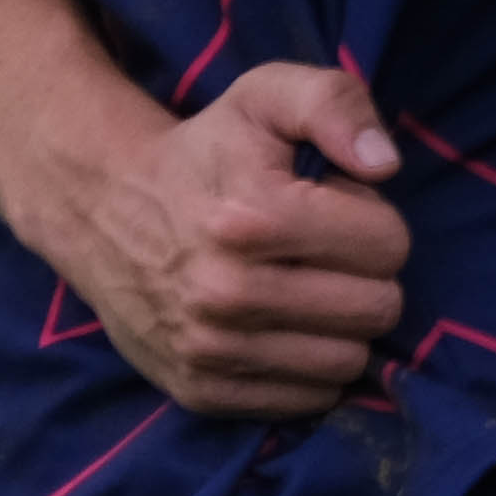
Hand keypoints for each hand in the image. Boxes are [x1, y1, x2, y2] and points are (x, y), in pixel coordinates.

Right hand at [10, 58, 409, 422]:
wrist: (105, 209)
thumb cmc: (207, 151)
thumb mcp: (269, 95)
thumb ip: (337, 105)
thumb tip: (384, 166)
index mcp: (255, 218)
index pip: (390, 246)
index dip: (376, 221)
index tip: (335, 207)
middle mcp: (227, 293)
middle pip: (377, 309)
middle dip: (367, 276)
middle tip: (323, 252)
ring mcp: (209, 350)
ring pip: (347, 362)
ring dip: (342, 325)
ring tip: (304, 286)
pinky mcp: (198, 391)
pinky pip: (305, 400)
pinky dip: (311, 367)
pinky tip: (284, 326)